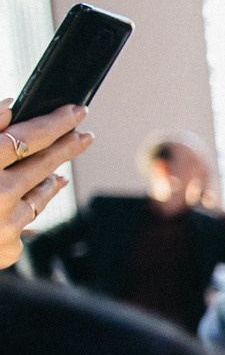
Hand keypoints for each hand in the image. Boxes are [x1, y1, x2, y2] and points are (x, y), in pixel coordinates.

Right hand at [0, 101, 91, 265]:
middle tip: (86, 133)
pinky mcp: (9, 248)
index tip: (75, 110)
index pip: (26, 138)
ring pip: (40, 194)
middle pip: (43, 164)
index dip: (54, 123)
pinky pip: (26, 220)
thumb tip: (8, 106)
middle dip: (68, 145)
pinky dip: (30, 205)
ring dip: (52, 176)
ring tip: (65, 163)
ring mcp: (5, 224)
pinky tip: (41, 191)